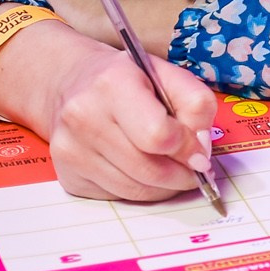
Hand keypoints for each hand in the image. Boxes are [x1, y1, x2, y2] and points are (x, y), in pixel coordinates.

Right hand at [35, 32, 218, 201]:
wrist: (69, 84)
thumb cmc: (125, 79)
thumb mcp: (167, 73)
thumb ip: (196, 104)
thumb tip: (201, 150)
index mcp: (112, 84)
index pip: (158, 136)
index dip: (187, 148)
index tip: (199, 151)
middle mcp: (84, 118)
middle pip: (149, 170)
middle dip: (182, 174)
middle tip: (194, 169)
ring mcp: (70, 151)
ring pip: (135, 191)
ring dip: (164, 187)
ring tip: (173, 170)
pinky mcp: (68, 176)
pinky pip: (117, 196)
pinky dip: (139, 190)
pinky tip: (142, 170)